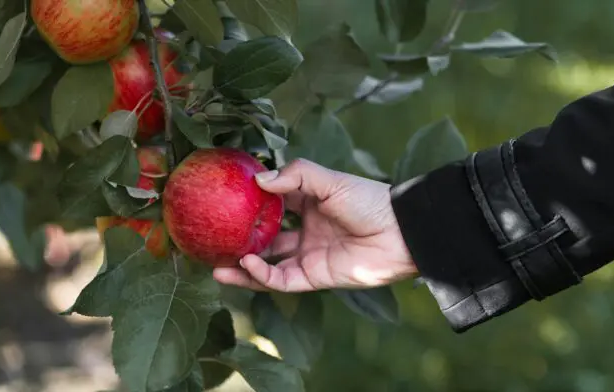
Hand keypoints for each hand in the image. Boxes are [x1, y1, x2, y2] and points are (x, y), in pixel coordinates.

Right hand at [212, 159, 417, 291]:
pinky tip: (246, 264)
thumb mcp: (330, 181)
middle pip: (266, 238)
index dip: (250, 203)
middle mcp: (306, 230)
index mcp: (310, 204)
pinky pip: (282, 280)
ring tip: (217, 264)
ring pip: (269, 265)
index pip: (273, 203)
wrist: (401, 233)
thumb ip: (295, 177)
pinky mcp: (315, 277)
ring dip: (244, 266)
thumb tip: (258, 180)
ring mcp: (309, 255)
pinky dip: (262, 275)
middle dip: (240, 240)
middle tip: (213, 240)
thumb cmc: (369, 200)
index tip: (224, 200)